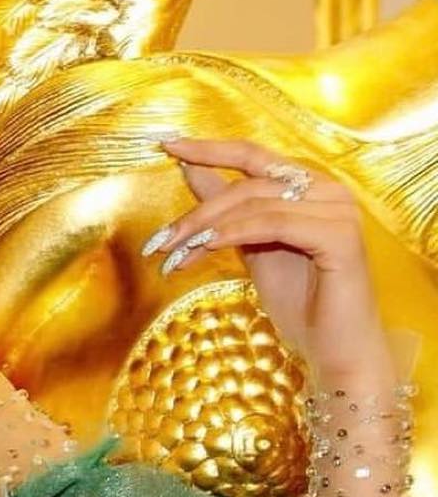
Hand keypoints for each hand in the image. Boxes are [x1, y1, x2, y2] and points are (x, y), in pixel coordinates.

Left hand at [143, 136, 395, 392]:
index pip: (254, 155)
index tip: (166, 145)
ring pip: (256, 203)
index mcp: (310, 186)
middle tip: (157, 242)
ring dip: (205, 228)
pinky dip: (234, 233)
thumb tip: (189, 168)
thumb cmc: (299, 304)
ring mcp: (338, 209)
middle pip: (248, 182)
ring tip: (172, 256)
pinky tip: (205, 248)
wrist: (334, 351)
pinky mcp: (339, 235)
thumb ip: (225, 210)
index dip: (209, 149)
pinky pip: (274, 223)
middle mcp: (328, 189)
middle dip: (196, 211)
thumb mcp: (250, 249)